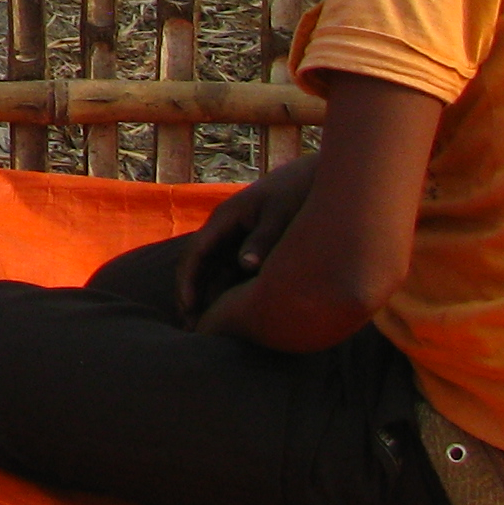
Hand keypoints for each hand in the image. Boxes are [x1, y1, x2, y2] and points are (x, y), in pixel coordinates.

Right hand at [181, 156, 317, 321]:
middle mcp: (225, 229)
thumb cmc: (297, 192)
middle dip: (192, 295)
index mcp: (225, 218)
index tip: (189, 308)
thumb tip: (246, 266)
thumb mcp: (281, 215)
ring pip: (215, 271)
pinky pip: (233, 270)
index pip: (195, 253)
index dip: (187, 281)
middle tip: (192, 328)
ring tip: (208, 328)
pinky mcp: (252, 245)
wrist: (317, 176)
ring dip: (209, 296)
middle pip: (200, 266)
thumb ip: (263, 240)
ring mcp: (238, 237)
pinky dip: (228, 290)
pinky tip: (233, 312)